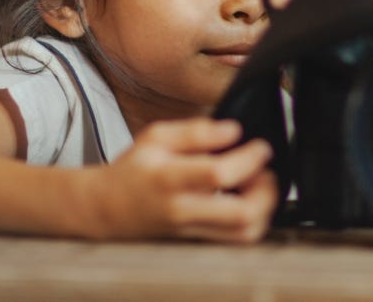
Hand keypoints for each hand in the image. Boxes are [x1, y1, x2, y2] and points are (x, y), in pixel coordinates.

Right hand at [86, 118, 276, 242]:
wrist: (106, 209)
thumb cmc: (134, 170)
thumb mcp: (155, 137)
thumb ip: (196, 132)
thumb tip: (233, 131)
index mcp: (169, 178)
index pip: (218, 173)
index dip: (249, 159)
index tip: (260, 147)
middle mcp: (181, 210)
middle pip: (241, 214)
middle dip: (266, 191)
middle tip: (263, 172)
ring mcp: (191, 230)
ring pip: (244, 233)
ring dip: (264, 208)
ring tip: (256, 186)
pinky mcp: (198, 241)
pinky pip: (236, 239)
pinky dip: (252, 220)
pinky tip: (246, 201)